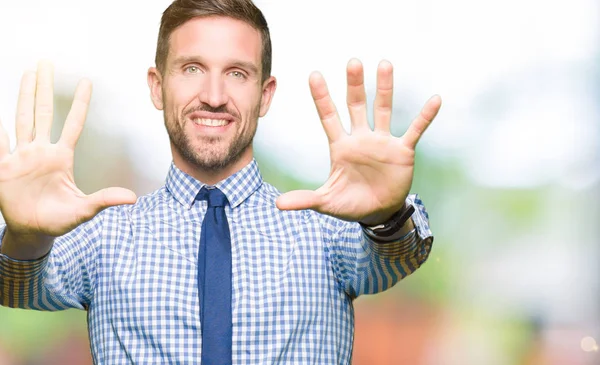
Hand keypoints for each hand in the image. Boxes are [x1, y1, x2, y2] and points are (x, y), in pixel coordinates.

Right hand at [0, 61, 136, 239]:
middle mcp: (41, 151)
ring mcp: (21, 157)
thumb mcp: (83, 210)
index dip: (79, 104)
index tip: (87, 82)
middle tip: (46, 63)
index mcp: (61, 157)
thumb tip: (132, 199)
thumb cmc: (58, 219)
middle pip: (42, 112)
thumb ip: (104, 200)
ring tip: (27, 73)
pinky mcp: (3, 168)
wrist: (33, 232)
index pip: (73, 124)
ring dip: (23, 97)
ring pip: (22, 119)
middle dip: (44, 88)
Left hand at [276, 59, 440, 224]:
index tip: (314, 75)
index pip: (329, 116)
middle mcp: (361, 138)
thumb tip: (278, 204)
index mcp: (341, 146)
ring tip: (385, 64)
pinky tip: (435, 100)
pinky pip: (414, 130)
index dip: (322, 97)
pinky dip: (425, 117)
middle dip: (354, 85)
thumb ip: (305, 199)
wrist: (377, 213)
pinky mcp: (402, 151)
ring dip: (385, 89)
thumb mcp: (326, 202)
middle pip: (356, 105)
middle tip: (353, 62)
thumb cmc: (350, 204)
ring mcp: (382, 142)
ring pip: (383, 109)